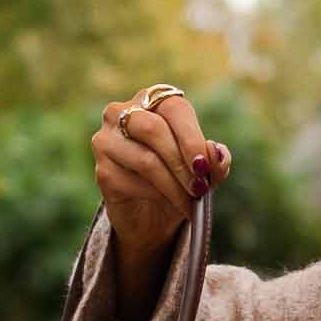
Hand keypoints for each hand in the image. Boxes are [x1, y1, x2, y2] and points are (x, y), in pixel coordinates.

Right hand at [94, 87, 229, 315]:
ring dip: (172, 182)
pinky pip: (129, 178)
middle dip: (182, 159)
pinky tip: (173, 210)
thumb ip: (214, 162)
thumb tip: (219, 155)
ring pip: (142, 155)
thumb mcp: (205, 174)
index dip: (192, 137)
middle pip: (153, 127)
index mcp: (155, 100)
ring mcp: (107, 140)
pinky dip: (156, 195)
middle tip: (200, 188)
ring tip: (190, 203)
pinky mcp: (102, 170)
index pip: (173, 107)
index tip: (206, 170)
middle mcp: (124, 112)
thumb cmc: (184, 184)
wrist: (155, 220)